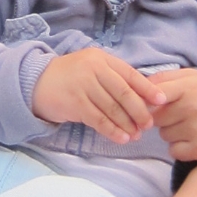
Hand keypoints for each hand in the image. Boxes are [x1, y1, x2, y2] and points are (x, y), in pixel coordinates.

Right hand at [31, 48, 166, 143]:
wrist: (35, 82)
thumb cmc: (69, 78)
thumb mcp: (91, 69)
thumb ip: (112, 78)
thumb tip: (142, 97)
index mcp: (102, 58)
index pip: (130, 74)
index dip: (148, 89)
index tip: (161, 101)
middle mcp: (93, 69)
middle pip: (124, 93)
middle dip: (139, 111)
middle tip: (148, 124)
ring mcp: (83, 85)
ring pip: (113, 108)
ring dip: (127, 124)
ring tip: (136, 135)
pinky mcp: (75, 103)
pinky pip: (98, 119)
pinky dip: (112, 130)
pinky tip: (121, 138)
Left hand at [153, 70, 196, 161]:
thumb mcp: (188, 77)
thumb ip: (162, 79)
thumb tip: (136, 89)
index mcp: (188, 88)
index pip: (156, 94)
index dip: (148, 100)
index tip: (152, 103)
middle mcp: (193, 108)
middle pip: (155, 118)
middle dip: (161, 116)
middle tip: (177, 112)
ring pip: (164, 135)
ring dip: (170, 131)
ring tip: (187, 123)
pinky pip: (174, 151)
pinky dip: (179, 147)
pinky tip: (191, 137)